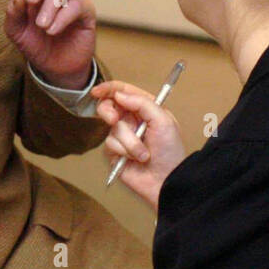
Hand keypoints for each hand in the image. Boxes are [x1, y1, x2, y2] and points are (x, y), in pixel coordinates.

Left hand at [5, 0, 96, 89]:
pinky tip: (51, 31)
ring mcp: (71, 0)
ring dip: (49, 6)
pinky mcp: (86, 12)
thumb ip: (13, 14)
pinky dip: (62, 18)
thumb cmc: (35, 45)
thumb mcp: (17, 32)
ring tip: (41, 26)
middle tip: (30, 0)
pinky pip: (76, 6)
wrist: (54, 68)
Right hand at [93, 79, 186, 211]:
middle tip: (114, 119)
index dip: (109, 89)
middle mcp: (132, 120)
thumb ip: (141, 103)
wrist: (166, 179)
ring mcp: (122, 136)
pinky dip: (125, 151)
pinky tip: (135, 159)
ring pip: (112, 129)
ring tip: (143, 153)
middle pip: (108, 106)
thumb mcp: (163, 120)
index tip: (97, 91)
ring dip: (129, 141)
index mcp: (145, 109)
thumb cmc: (170, 151)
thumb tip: (119, 94)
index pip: (123, 92)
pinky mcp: (114, 152)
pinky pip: (111, 144)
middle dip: (108, 112)